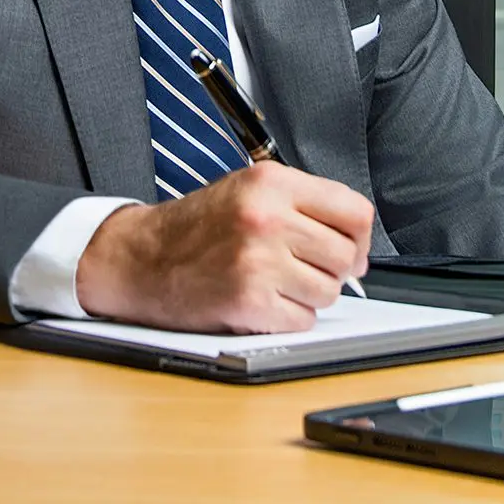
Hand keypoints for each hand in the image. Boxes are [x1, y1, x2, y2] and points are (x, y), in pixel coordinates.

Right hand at [73, 163, 375, 332]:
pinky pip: (303, 320)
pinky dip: (288, 318)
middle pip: (346, 256)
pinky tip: (262, 301)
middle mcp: (267, 218)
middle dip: (333, 269)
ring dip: (309, 295)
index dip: (360, 237)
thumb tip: (358, 243)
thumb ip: (304, 205)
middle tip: (305, 269)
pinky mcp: (249, 301)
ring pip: (329, 292)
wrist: (143, 259)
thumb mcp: (249, 190)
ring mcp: (258, 261)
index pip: (355, 211)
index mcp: (272, 183)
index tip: (351, 249)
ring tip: (275, 282)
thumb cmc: (197, 227)